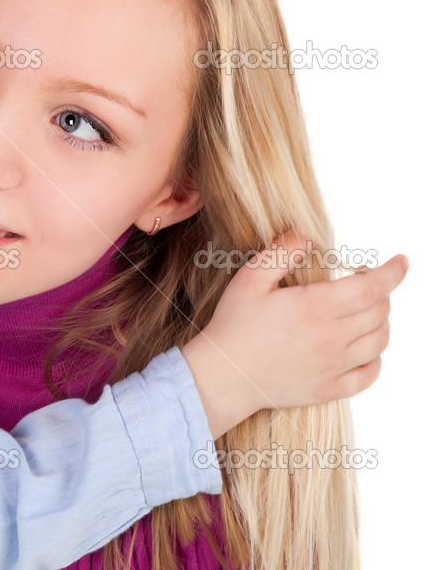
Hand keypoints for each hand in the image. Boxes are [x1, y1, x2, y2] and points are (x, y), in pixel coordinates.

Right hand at [180, 230, 407, 438]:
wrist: (224, 375)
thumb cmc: (234, 325)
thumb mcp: (250, 278)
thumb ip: (281, 253)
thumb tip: (306, 236)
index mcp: (316, 307)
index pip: (372, 287)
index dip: (393, 272)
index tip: (402, 262)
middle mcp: (332, 338)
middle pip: (379, 312)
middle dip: (381, 291)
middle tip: (364, 281)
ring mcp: (333, 366)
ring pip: (379, 341)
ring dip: (381, 322)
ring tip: (365, 310)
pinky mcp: (328, 388)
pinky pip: (369, 375)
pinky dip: (376, 359)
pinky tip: (365, 349)